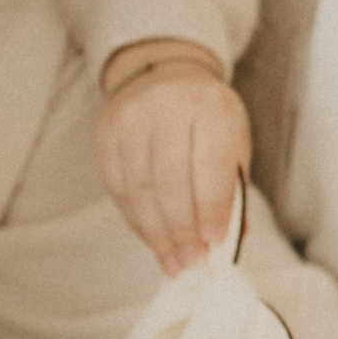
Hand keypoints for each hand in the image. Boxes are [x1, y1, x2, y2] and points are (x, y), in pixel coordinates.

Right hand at [94, 38, 250, 274]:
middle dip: (181, 229)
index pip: (209, 164)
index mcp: (211, 107)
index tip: (213, 242)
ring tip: (173, 260)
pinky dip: (136, 220)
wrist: (167, 76)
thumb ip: (231, 189)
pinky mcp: (105, 134)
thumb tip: (228, 242)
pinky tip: (152, 238)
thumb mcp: (233, 143)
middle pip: (169, 181)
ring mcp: (130, 119)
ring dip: (157, 233)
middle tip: (191, 262)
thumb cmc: (209, 119)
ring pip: (140, 189)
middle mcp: (168, 107)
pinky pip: (118, 188)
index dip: (210, 207)